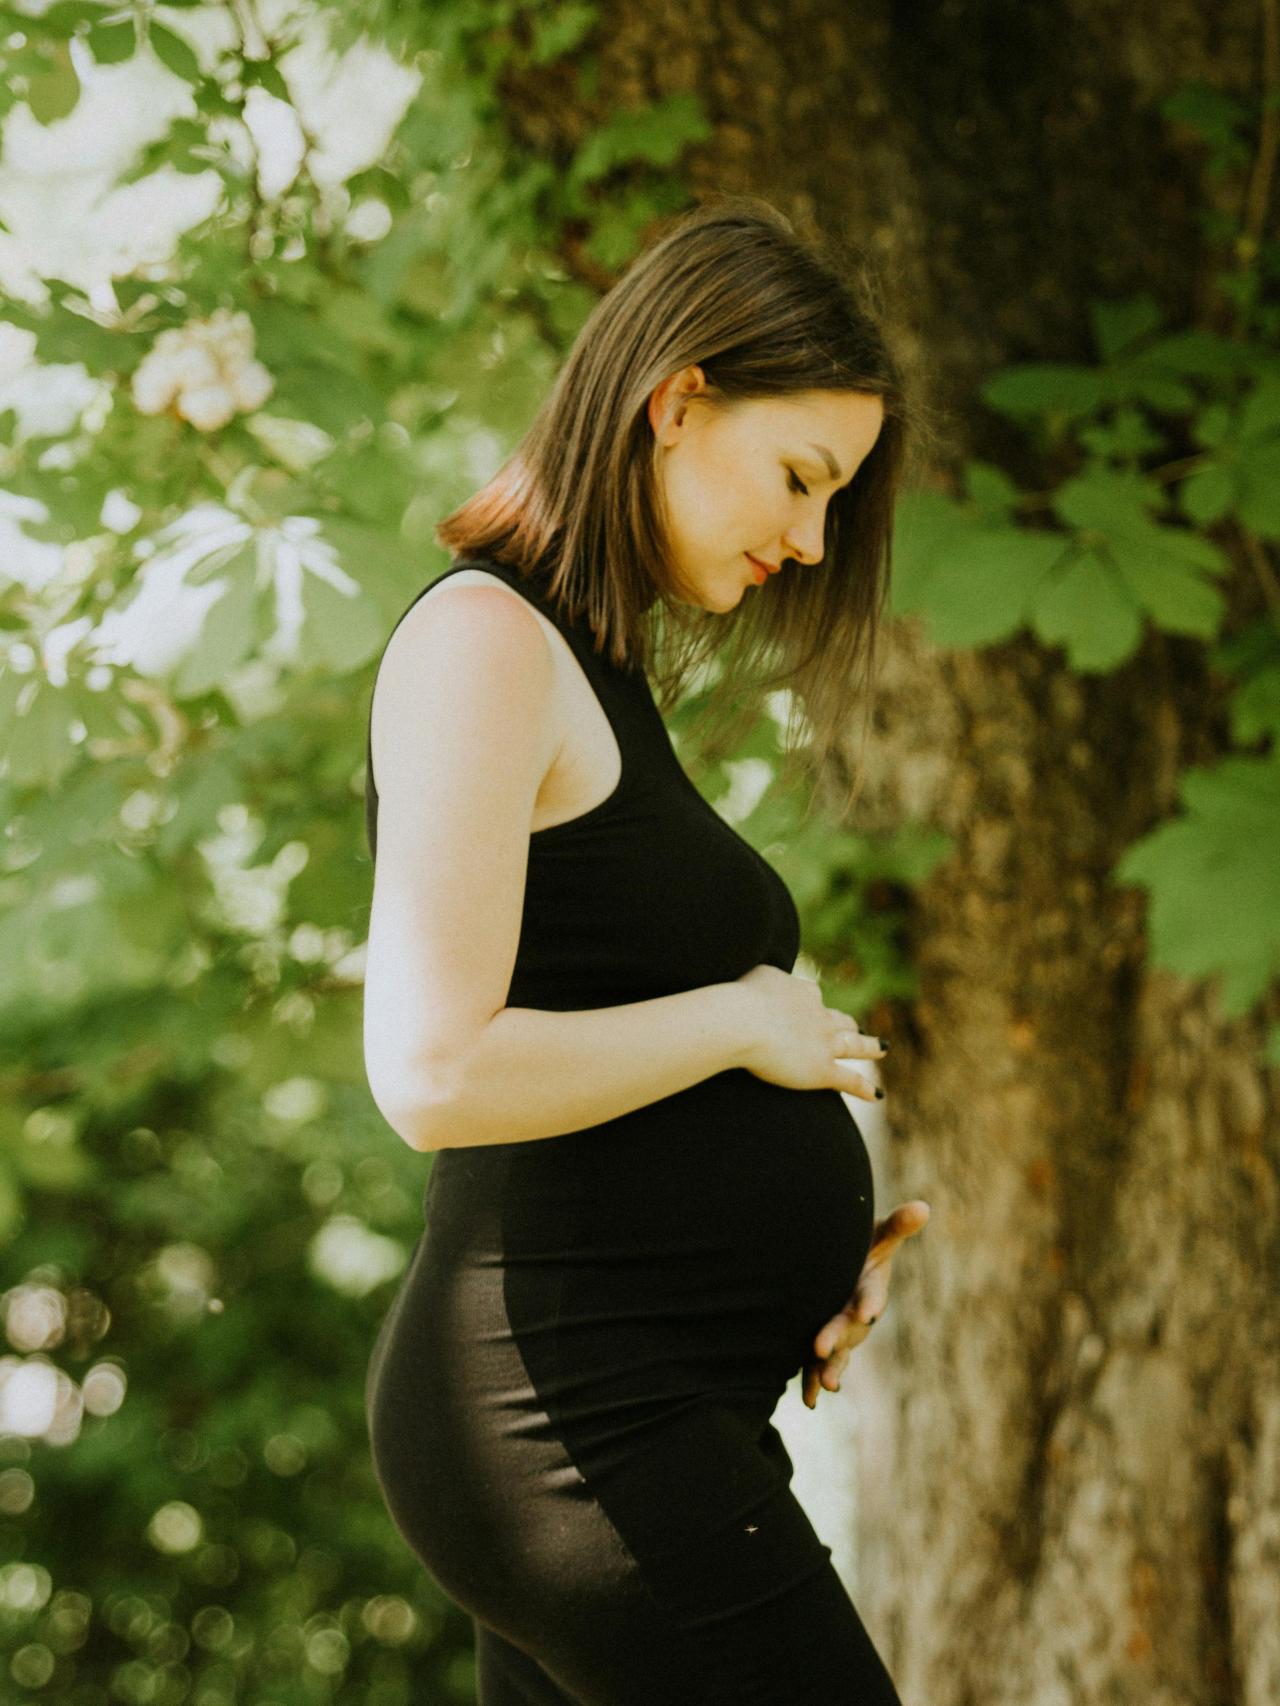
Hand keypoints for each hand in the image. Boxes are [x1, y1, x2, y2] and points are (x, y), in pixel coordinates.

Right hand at [733, 964, 886, 1099]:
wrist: (742, 1022)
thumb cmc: (739, 999)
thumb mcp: (755, 977)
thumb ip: (768, 981)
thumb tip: (767, 986)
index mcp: (803, 993)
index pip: (811, 998)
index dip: (811, 1005)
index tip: (807, 1008)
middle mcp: (820, 1015)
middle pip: (840, 1019)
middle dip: (848, 1024)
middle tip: (856, 1027)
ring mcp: (825, 1043)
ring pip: (854, 1045)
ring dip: (869, 1047)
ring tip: (881, 1048)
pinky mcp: (822, 1070)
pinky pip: (849, 1080)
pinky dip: (864, 1088)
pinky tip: (877, 1094)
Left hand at [801, 1200, 929, 1408]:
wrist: (838, 1262)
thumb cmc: (860, 1245)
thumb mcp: (878, 1235)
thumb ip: (897, 1225)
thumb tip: (923, 1207)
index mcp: (870, 1287)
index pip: (872, 1295)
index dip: (870, 1302)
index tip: (867, 1310)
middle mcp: (856, 1312)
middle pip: (849, 1328)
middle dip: (837, 1337)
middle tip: (821, 1347)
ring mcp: (839, 1329)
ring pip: (837, 1352)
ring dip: (830, 1368)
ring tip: (825, 1385)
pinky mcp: (820, 1340)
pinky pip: (817, 1365)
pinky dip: (812, 1382)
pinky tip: (808, 1401)